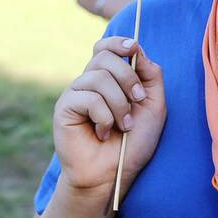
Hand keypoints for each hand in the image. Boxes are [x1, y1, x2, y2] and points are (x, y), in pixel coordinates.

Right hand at [52, 37, 166, 203]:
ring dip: (119, 104)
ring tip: (122, 126)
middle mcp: (89, 83)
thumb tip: (138, 49)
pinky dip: (104, 117)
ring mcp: (75, 94)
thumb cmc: (133, 145)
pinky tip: (103, 134)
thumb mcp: (153, 107)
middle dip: (128, 77)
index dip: (118, 42)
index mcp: (108, 80)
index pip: (105, 47)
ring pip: (99, 78)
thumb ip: (151, 76)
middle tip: (138, 101)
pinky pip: (88, 98)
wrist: (113, 176)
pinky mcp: (64, 108)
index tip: (133, 48)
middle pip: (105, 56)